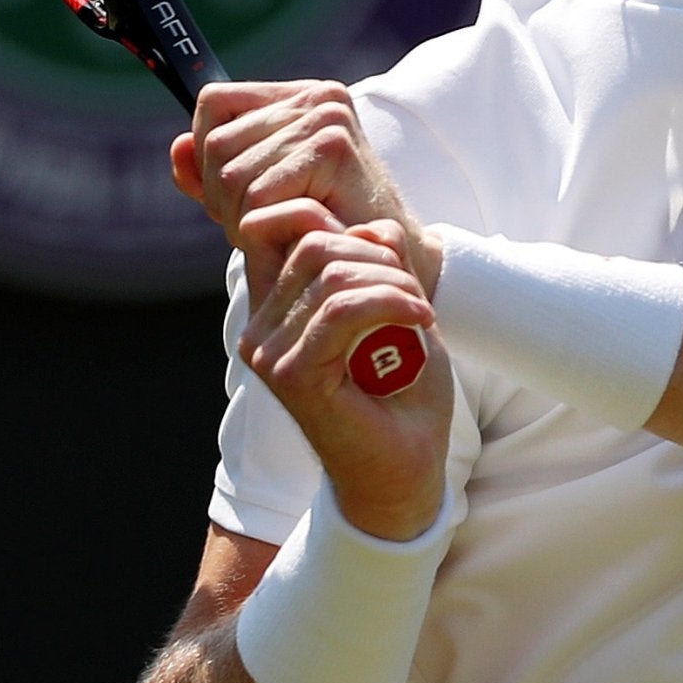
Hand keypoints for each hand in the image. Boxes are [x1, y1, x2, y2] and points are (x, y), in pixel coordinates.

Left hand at [171, 82, 442, 302]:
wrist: (388, 263)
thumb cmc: (328, 229)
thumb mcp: (261, 196)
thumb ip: (215, 173)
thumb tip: (178, 147)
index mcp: (298, 97)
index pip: (214, 102)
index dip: (206, 152)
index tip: (229, 194)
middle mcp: (315, 97)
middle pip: (217, 141)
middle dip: (221, 196)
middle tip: (255, 227)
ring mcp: (326, 118)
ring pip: (232, 171)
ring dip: (239, 217)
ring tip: (275, 233)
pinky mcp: (333, 148)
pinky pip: (258, 193)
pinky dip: (261, 226)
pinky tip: (289, 237)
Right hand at [237, 200, 450, 541]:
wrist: (406, 467)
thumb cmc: (401, 390)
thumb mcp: (395, 309)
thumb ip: (379, 265)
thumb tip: (373, 228)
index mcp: (276, 307)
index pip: (271, 227)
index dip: (325, 215)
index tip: (385, 249)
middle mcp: (260, 328)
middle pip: (313, 243)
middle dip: (378, 256)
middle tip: (415, 294)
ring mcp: (269, 353)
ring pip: (330, 272)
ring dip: (393, 282)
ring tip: (421, 311)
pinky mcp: (292, 374)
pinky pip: (340, 309)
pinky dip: (392, 303)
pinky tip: (421, 318)